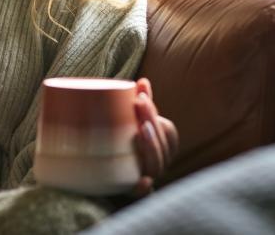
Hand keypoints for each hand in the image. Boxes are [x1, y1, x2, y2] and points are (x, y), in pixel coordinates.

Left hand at [131, 77, 177, 197]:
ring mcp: (149, 176)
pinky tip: (142, 181)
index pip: (166, 130)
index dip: (155, 115)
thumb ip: (141, 102)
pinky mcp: (134, 191)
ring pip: (156, 165)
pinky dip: (144, 188)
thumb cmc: (127, 140)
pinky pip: (143, 194)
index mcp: (163, 145)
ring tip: (141, 130)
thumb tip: (142, 81)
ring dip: (152, 147)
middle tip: (139, 105)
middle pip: (162, 145)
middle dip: (152, 123)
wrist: (109, 171)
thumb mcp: (135, 121)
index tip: (140, 98)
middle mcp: (159, 162)